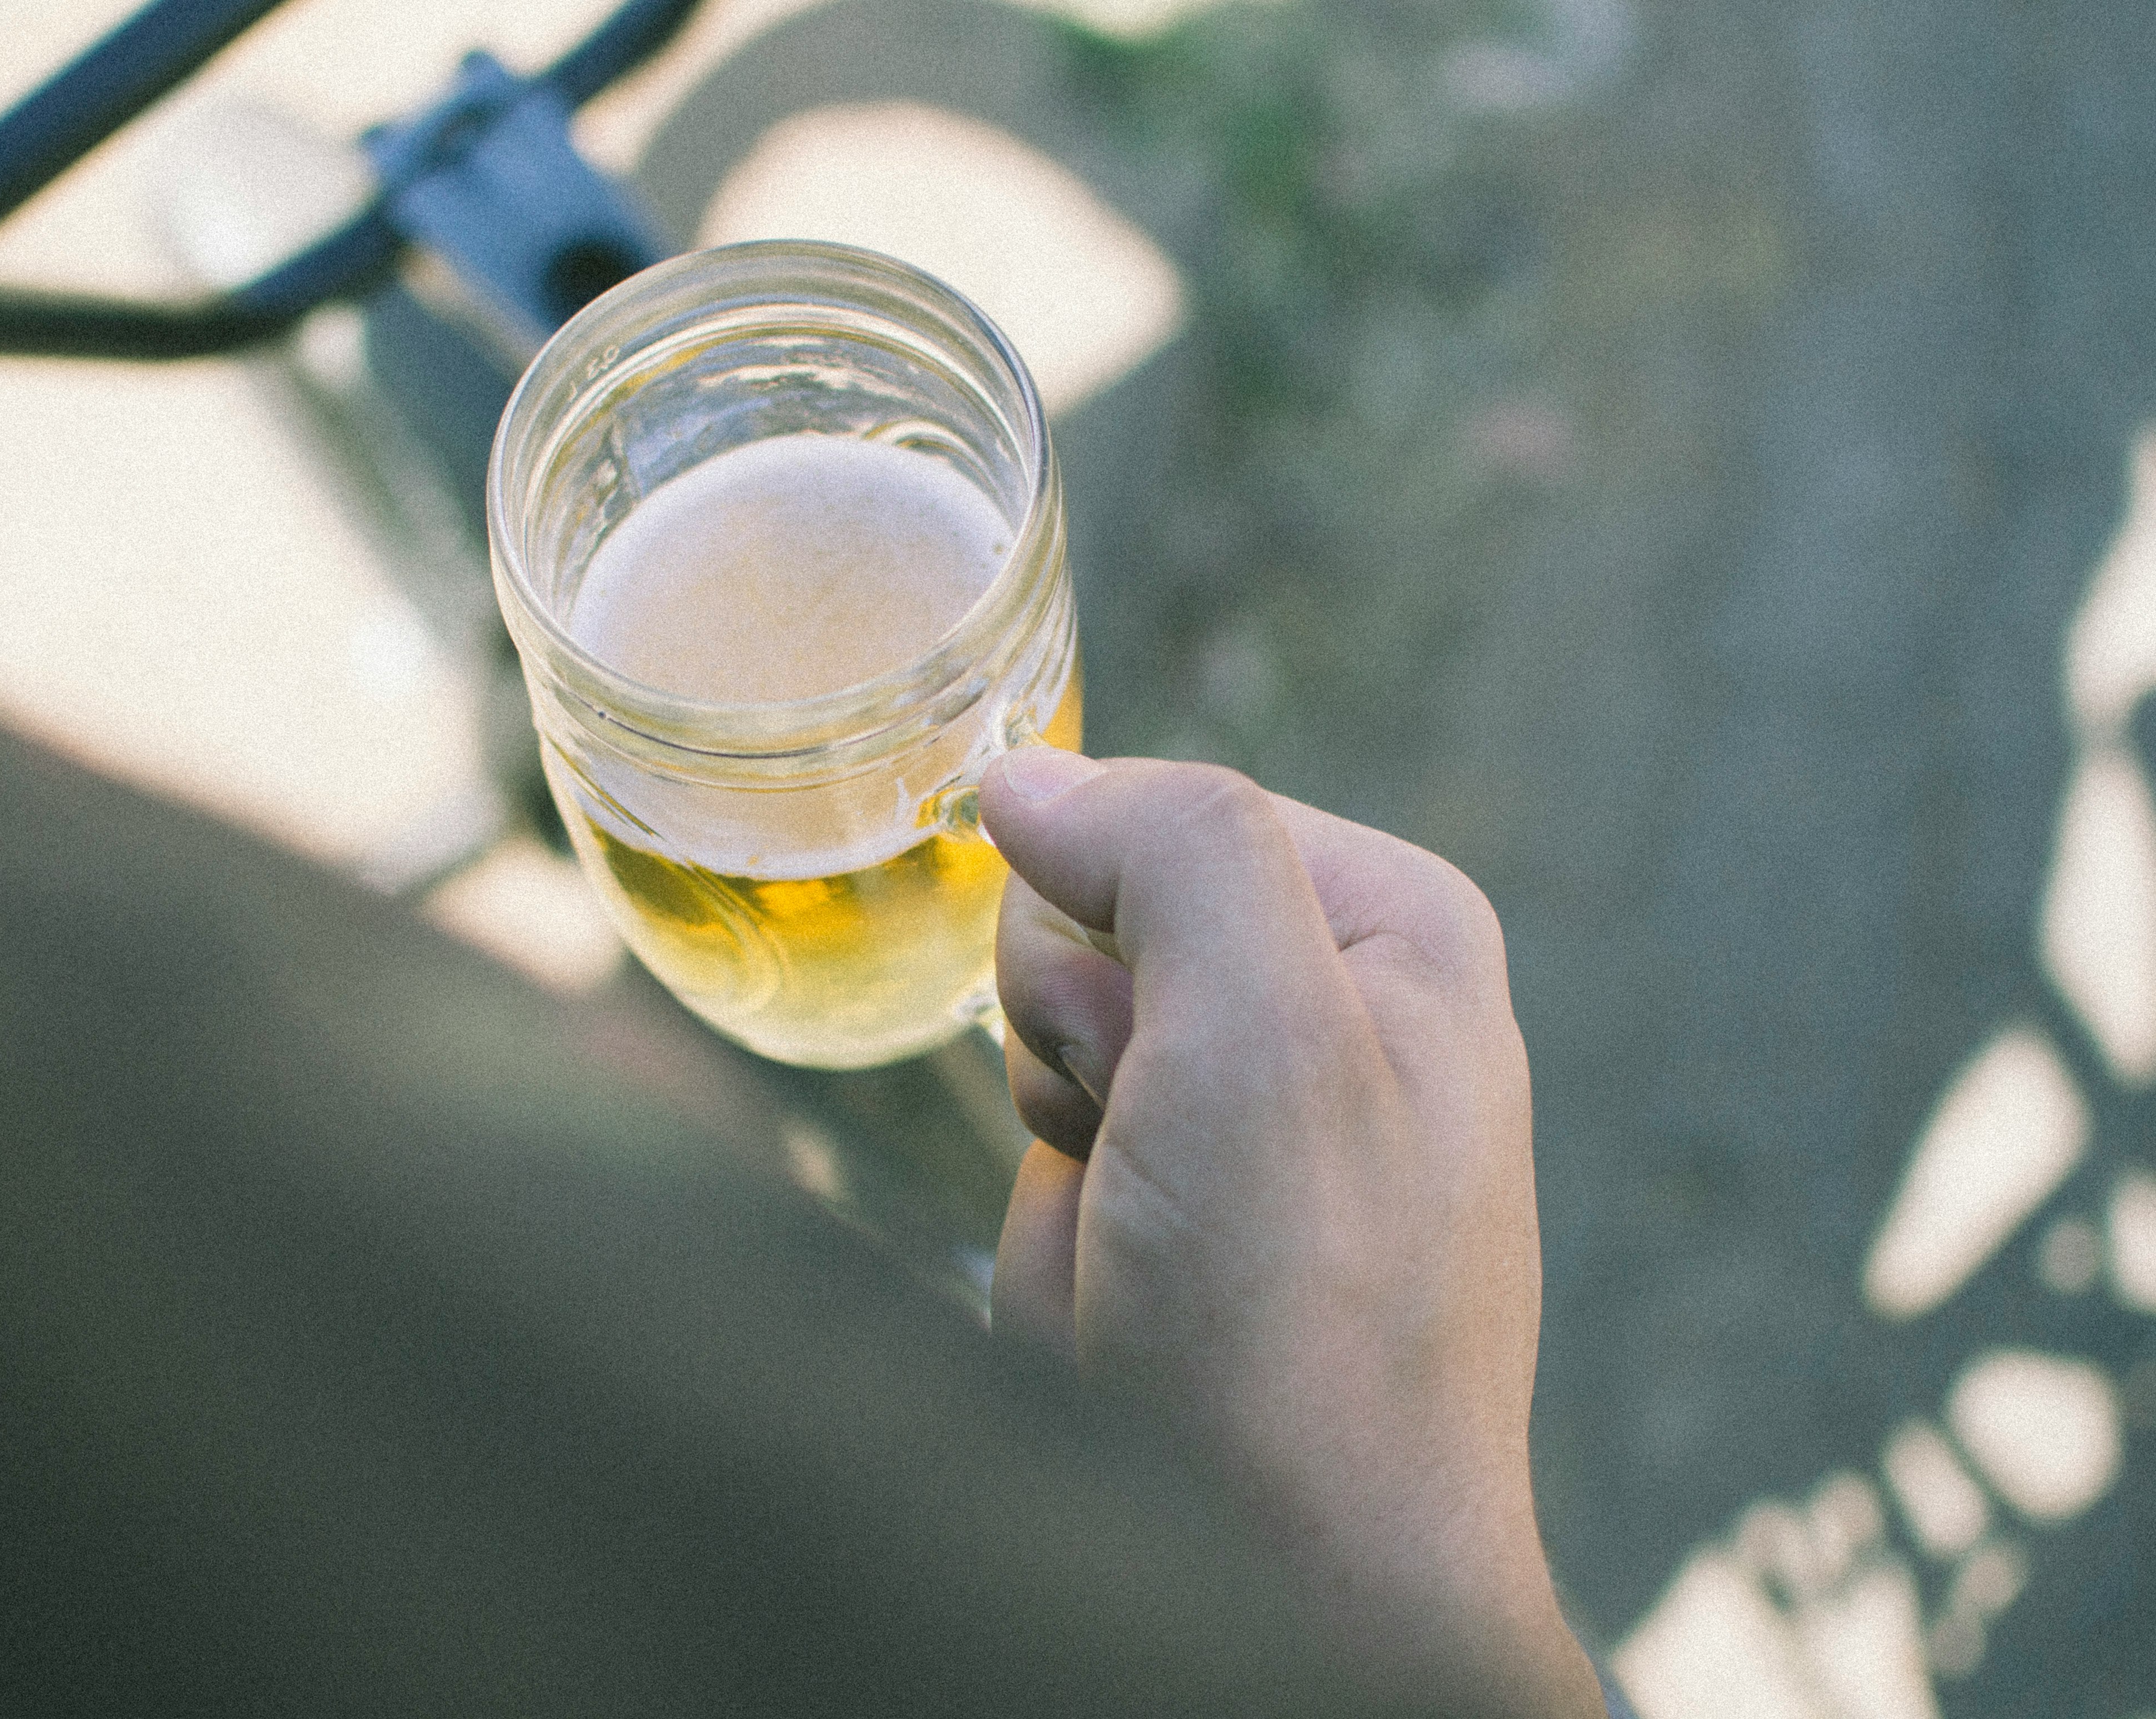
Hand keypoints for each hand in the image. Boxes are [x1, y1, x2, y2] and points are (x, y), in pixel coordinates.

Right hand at [979, 750, 1602, 1718]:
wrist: (1286, 1571)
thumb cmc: (1304, 1319)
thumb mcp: (1268, 1032)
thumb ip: (1172, 846)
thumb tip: (1026, 776)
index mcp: (1391, 928)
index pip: (1162, 811)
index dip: (1111, 920)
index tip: (1153, 1043)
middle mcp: (1330, 1003)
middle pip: (1090, 917)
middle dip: (1077, 1036)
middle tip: (1147, 1149)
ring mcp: (1249, 1111)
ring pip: (1046, 1028)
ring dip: (1057, 1131)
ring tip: (1146, 1234)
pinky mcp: (1182, 1203)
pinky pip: (1046, 1142)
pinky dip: (1053, 1215)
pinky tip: (1123, 1281)